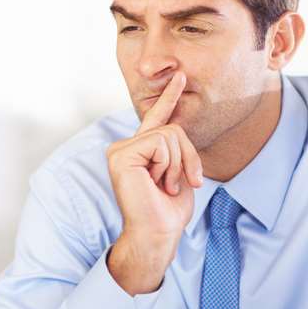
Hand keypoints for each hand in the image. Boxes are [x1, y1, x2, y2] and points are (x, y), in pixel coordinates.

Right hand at [106, 71, 202, 294]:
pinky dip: (168, 164)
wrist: (158, 233)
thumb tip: (178, 124)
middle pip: (172, 128)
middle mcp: (126, 147)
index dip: (169, 97)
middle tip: (177, 184)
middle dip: (187, 157)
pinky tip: (156, 182)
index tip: (179, 76)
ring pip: (169, 135)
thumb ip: (177, 148)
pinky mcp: (121, 155)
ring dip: (177, 164)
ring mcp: (120, 150)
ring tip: (164, 186)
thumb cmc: (169, 210)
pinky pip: (160, 142)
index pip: (157, 118)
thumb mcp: (180, 171)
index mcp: (140, 151)